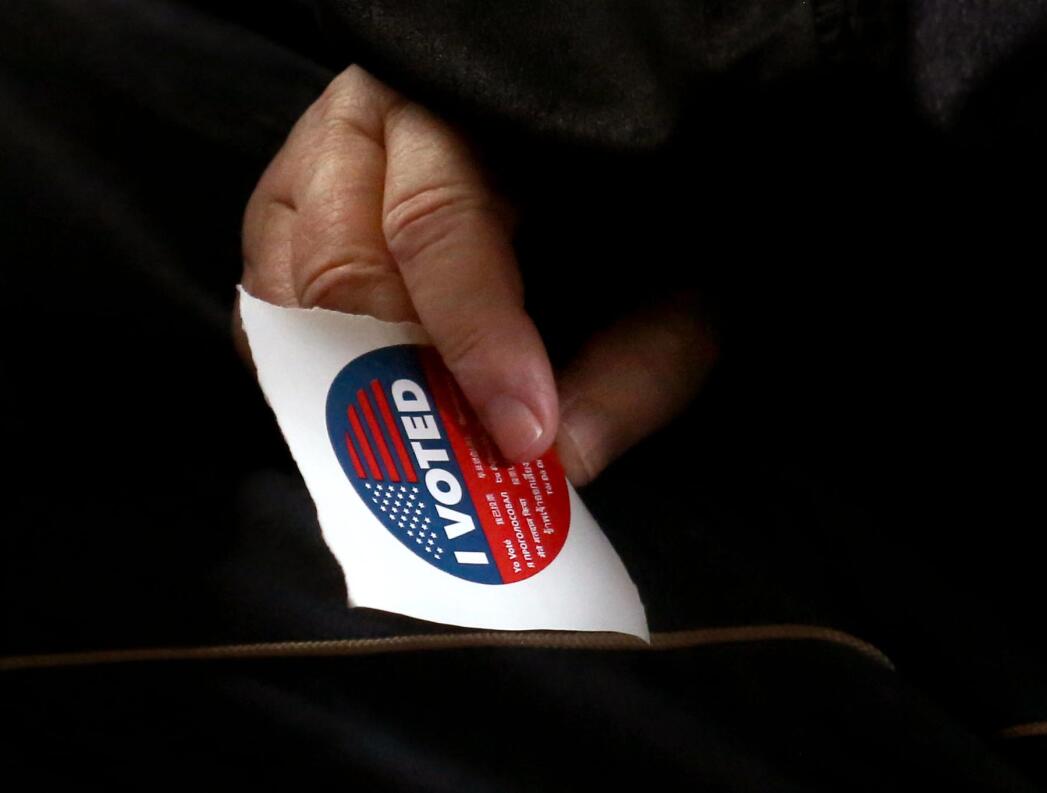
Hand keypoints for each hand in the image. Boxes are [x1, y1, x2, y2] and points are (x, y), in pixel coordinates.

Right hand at [238, 65, 716, 483]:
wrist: (585, 171)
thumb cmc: (633, 222)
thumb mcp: (674, 285)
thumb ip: (640, 362)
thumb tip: (564, 457)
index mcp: (476, 111)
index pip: (439, 220)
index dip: (475, 336)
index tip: (522, 431)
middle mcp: (378, 120)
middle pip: (341, 259)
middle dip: (396, 374)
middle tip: (455, 457)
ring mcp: (319, 159)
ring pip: (285, 283)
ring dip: (345, 379)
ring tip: (417, 440)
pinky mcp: (287, 209)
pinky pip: (262, 300)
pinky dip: (304, 368)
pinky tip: (365, 407)